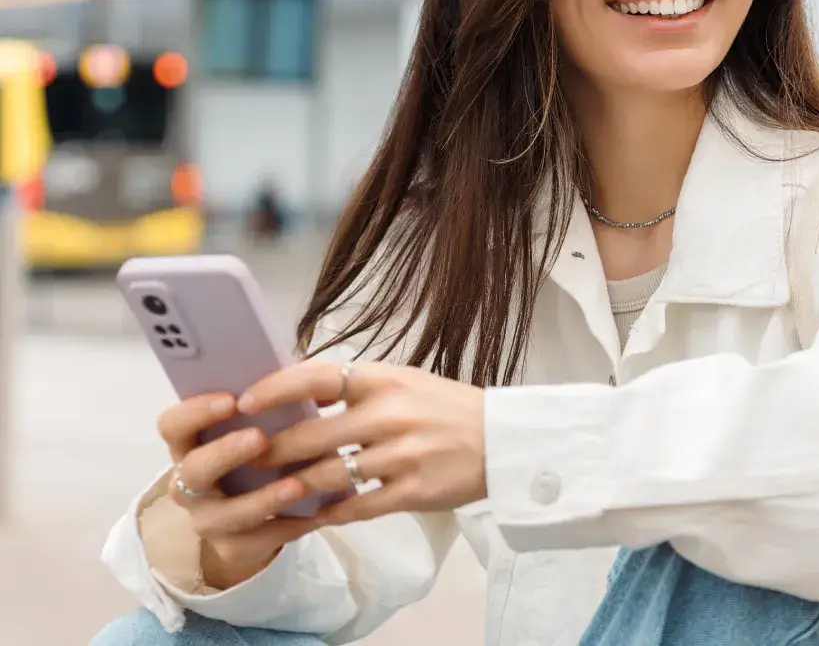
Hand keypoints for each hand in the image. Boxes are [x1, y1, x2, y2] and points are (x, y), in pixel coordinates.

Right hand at [158, 395, 319, 588]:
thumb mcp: (262, 422)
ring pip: (224, 515)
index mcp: (191, 443)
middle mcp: (189, 483)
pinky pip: (256, 542)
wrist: (261, 508)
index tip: (231, 400)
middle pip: (192, 470)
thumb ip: (270, 402)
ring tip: (297, 484)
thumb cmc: (262, 448)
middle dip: (225, 453)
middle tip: (260, 438)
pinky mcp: (231, 547)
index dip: (195, 412)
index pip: (172, 425)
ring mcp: (206, 519)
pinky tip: (316, 514)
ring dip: (262, 499)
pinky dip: (287, 527)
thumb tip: (305, 377)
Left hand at [238, 360, 486, 526]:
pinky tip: (315, 514)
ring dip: (294, 487)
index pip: (316, 378)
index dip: (274, 390)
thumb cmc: (445, 407)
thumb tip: (295, 391)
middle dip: (270, 451)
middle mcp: (389, 414)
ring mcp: (400, 455)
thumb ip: (355, 387)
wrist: (501, 439)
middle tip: (244, 459)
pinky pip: (355, 507)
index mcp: (384, 379)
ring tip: (273, 490)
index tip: (244, 403)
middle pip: (310, 436)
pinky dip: (329, 513)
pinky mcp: (412, 491)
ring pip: (326, 476)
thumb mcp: (403, 381)